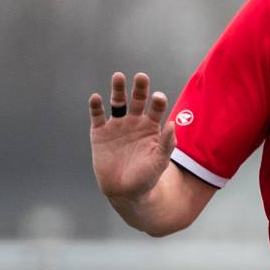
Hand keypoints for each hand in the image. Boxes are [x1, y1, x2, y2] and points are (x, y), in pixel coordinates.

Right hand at [90, 72, 175, 207]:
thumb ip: (167, 144)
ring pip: (117, 102)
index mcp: (151, 127)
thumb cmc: (146, 178)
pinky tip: (96, 98)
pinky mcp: (100, 132)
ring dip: (118, 89)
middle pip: (137, 99)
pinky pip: (97, 116)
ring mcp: (117, 126)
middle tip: (141, 77)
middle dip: (140, 88)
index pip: (156, 108)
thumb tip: (173, 123)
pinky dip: (95, 106)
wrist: (124, 192)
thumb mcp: (159, 162)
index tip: (158, 97)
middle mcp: (134, 122)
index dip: (157, 102)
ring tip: (118, 77)